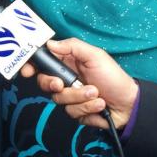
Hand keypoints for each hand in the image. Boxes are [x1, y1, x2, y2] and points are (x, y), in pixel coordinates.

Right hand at [19, 38, 137, 129]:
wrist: (129, 104)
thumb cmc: (113, 76)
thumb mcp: (95, 55)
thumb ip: (73, 46)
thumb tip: (50, 43)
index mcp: (67, 63)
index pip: (43, 63)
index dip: (31, 66)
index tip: (27, 70)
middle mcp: (66, 80)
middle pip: (44, 83)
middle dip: (52, 84)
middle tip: (62, 84)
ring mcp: (70, 97)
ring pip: (59, 99)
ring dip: (79, 97)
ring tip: (96, 94)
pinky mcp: (76, 112)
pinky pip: (72, 112)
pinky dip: (87, 109)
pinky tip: (99, 105)